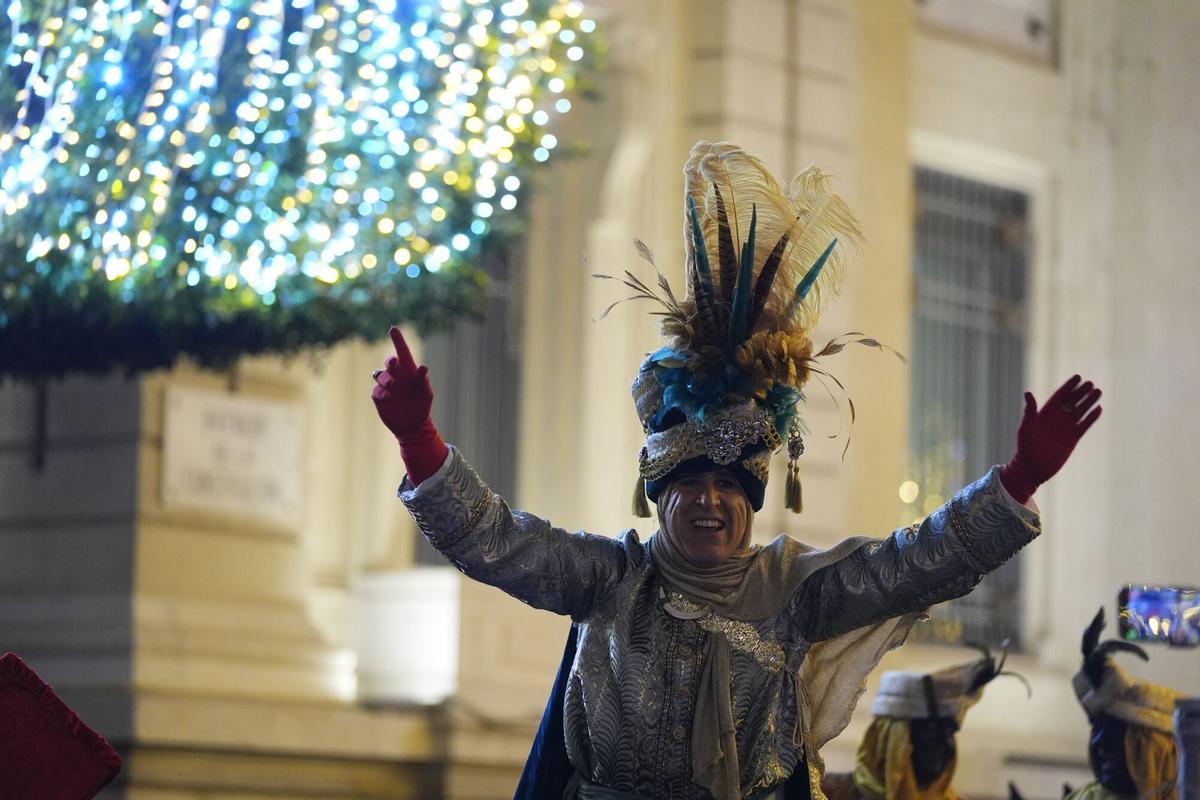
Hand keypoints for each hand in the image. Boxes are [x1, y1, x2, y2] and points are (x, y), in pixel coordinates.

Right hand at [371, 326, 447, 483]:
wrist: (413, 426)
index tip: (394, 329)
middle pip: (388, 362)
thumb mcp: (426, 393)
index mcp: (409, 371)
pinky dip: (380, 392)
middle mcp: (396, 376)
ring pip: (379, 375)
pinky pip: (375, 391)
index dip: (398, 340)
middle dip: (389, 361)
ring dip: (384, 377)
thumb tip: (423, 367)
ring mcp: (386, 386)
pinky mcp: (379, 398)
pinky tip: (387, 398)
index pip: (402, 352)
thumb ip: (423, 380)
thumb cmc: (422, 406)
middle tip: (394, 364)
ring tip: (391, 385)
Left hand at [999, 375, 1101, 503]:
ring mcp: (1065, 428)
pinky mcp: (1072, 439)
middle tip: (1091, 383)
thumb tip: (1027, 392)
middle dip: (1081, 392)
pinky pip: (1084, 425)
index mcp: (1045, 414)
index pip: (1059, 396)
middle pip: (1072, 402)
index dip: (1068, 387)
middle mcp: (1056, 419)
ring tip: (1098, 392)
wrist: (1032, 468)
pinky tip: (1099, 409)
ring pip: (1080, 412)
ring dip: (1088, 402)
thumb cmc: (1025, 448)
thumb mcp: (1026, 428)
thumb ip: (1029, 411)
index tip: (1077, 377)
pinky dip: (1091, 418)